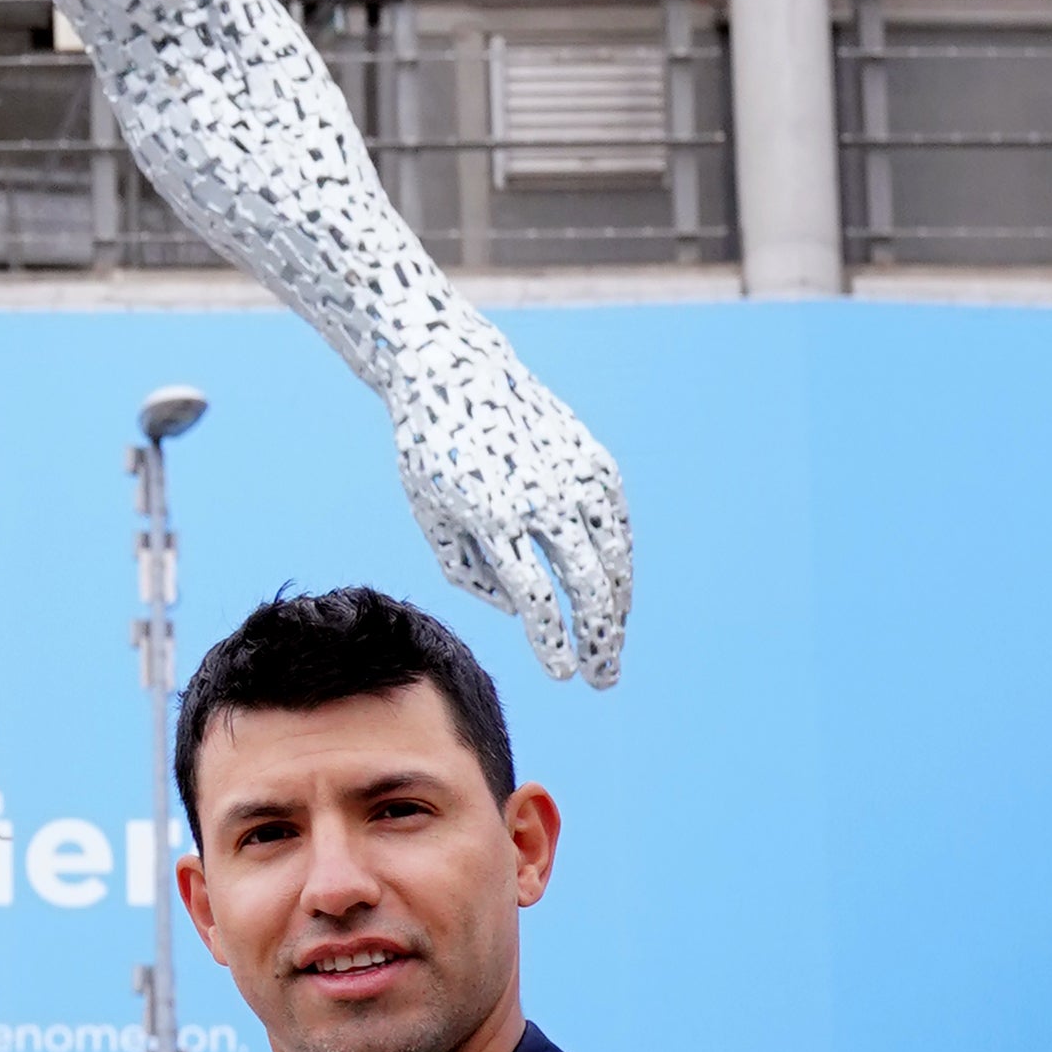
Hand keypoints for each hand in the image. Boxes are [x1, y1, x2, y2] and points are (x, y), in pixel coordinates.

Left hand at [386, 305, 631, 686]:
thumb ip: (471, 572)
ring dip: (617, 609)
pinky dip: (620, 564)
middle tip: (601, 678)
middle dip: (598, 640)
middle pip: (586, 586)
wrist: (456, 373)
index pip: (537, 598)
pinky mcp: (593, 460)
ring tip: (610, 645)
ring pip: (613, 558)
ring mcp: (574, 476)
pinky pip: (617, 525)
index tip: (564, 674)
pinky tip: (615, 594)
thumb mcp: (432, 516)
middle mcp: (541, 498)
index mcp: (493, 517)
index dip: (554, 643)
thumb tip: (524, 611)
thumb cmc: (433, 454)